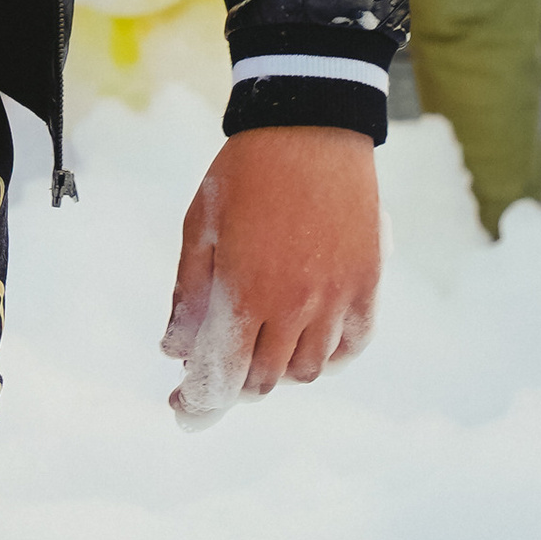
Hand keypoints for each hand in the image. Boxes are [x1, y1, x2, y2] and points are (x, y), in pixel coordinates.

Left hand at [163, 129, 379, 426]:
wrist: (310, 128)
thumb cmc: (244, 173)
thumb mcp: (200, 226)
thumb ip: (189, 294)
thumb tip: (174, 350)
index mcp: (244, 292)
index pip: (221, 376)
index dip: (199, 403)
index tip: (182, 411)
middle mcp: (293, 306)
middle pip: (264, 381)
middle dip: (234, 383)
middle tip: (216, 367)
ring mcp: (335, 299)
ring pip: (308, 371)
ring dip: (278, 370)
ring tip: (259, 345)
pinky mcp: (366, 287)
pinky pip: (350, 347)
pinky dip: (328, 357)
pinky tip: (307, 342)